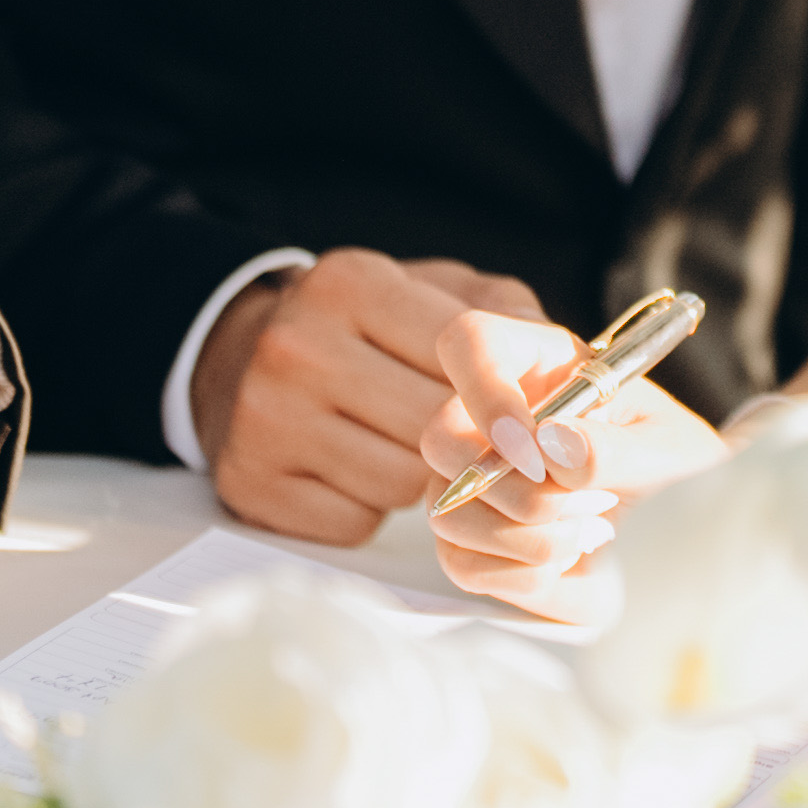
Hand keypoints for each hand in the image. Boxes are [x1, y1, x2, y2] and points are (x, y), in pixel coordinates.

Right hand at [194, 250, 552, 541]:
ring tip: (406, 447)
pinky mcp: (248, 481)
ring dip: (421, 480)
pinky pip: (353, 523)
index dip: (507, 400)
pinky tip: (358, 473)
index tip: (539, 433)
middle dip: (466, 443)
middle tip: (475, 443)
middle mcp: (297, 345)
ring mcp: (264, 417)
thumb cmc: (362, 326)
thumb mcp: (430, 290)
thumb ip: (504, 312)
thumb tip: (572, 363)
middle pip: (434, 430)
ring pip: (399, 484)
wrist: (236, 356)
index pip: (461, 355)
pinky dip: (369, 509)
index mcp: (352, 284)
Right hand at [415, 307, 727, 619]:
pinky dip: (526, 574)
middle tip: (596, 501)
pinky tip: (570, 554)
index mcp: (533, 363)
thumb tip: (553, 447)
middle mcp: (482, 415)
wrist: (668, 517)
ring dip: (532, 538)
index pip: (469, 343)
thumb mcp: (668, 446)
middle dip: (523, 491)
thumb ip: (618, 447)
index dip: (486, 392)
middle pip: (441, 441)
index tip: (534, 447)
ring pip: (449, 514)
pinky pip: (464, 565)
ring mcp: (464, 478)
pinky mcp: (466, 538)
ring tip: (595, 528)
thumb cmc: (664, 459)